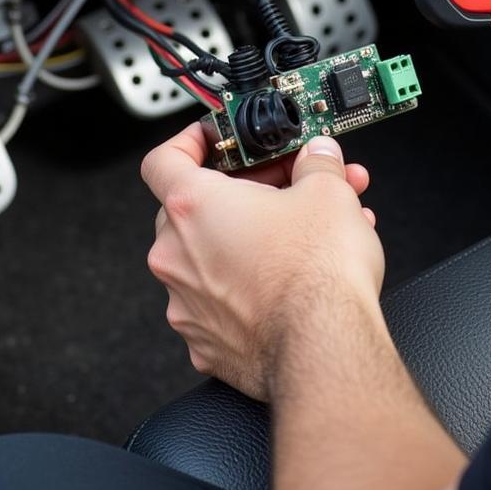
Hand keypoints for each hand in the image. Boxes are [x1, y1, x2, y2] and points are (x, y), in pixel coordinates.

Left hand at [142, 126, 382, 400]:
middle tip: (289, 188)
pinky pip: (224, 302)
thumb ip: (317, 163)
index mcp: (192, 207)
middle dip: (247, 194)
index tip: (214, 141)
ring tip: (312, 235)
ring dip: (258, 239)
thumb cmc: (315, 275)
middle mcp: (177, 256)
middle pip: (197, 209)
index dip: (188, 143)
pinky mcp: (207, 344)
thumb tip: (320, 157)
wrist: (325, 349)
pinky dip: (255, 286)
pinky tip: (297, 281)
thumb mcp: (327, 191)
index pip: (163, 160)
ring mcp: (187, 304)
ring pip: (216, 257)